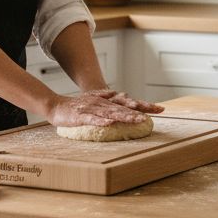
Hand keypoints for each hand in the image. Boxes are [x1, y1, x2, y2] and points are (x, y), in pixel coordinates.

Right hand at [46, 89, 163, 127]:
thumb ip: (106, 98)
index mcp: (107, 102)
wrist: (55, 105)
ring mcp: (92, 109)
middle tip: (155, 114)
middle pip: (123, 108)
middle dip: (139, 112)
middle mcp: (102, 104)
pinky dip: (102, 121)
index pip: (129, 104)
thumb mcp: (94, 100)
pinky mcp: (81, 116)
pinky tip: (110, 123)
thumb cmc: (75, 106)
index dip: (145, 105)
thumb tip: (119, 94)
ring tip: (138, 119)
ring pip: (111, 113)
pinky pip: (93, 119)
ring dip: (125, 116)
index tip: (161, 109)